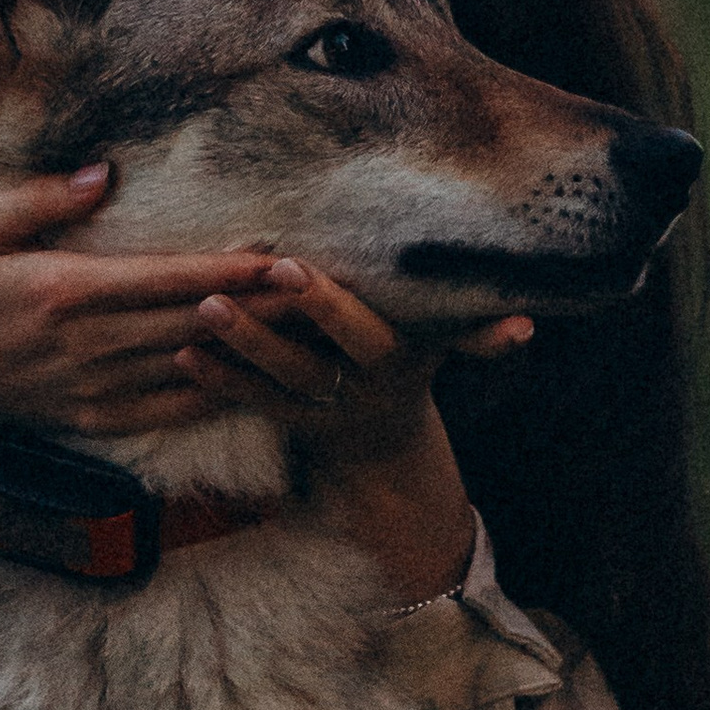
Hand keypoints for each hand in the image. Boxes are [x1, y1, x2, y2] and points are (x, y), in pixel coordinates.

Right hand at [0, 168, 312, 531]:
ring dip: (252, 348)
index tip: (278, 254)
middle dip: (261, 305)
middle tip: (322, 286)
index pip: (164, 279)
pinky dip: (221, 392)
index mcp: (64, 292)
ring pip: (194, 366)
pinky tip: (262, 376)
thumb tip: (101, 173)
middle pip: (193, 321)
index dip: (226, 269)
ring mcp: (98, 388)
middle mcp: (89, 345)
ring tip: (309, 329)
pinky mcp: (102, 419)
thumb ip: (38, 199)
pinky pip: (175, 407)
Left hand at [180, 268, 533, 602]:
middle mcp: (357, 390)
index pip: (359, 332)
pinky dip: (216, 380)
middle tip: (216, 293)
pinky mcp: (287, 423)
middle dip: (264, 333)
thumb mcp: (444, 344)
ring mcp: (319, 412)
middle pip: (306, 364)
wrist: (387, 443)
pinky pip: (249, 403)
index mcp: (396, 360)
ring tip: (194, 316)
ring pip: (271, 386)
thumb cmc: (412, 357)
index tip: (287, 266)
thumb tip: (528, 327)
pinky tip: (182, 355)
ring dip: (233, 353)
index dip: (324, 304)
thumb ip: (477, 333)